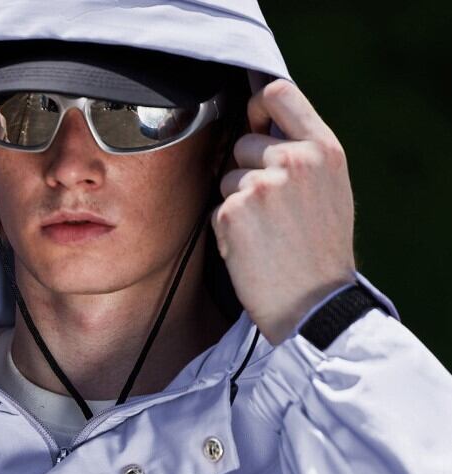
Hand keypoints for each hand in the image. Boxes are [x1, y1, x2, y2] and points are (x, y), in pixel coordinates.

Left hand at [210, 79, 356, 345]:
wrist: (315, 307)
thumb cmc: (321, 254)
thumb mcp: (331, 190)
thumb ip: (303, 152)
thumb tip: (259, 118)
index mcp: (324, 149)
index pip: (278, 93)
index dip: (258, 106)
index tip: (254, 121)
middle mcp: (294, 160)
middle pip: (244, 142)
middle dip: (248, 172)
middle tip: (274, 214)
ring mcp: (261, 185)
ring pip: (227, 178)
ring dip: (237, 204)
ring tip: (266, 236)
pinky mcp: (233, 213)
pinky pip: (216, 209)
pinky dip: (227, 232)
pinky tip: (252, 251)